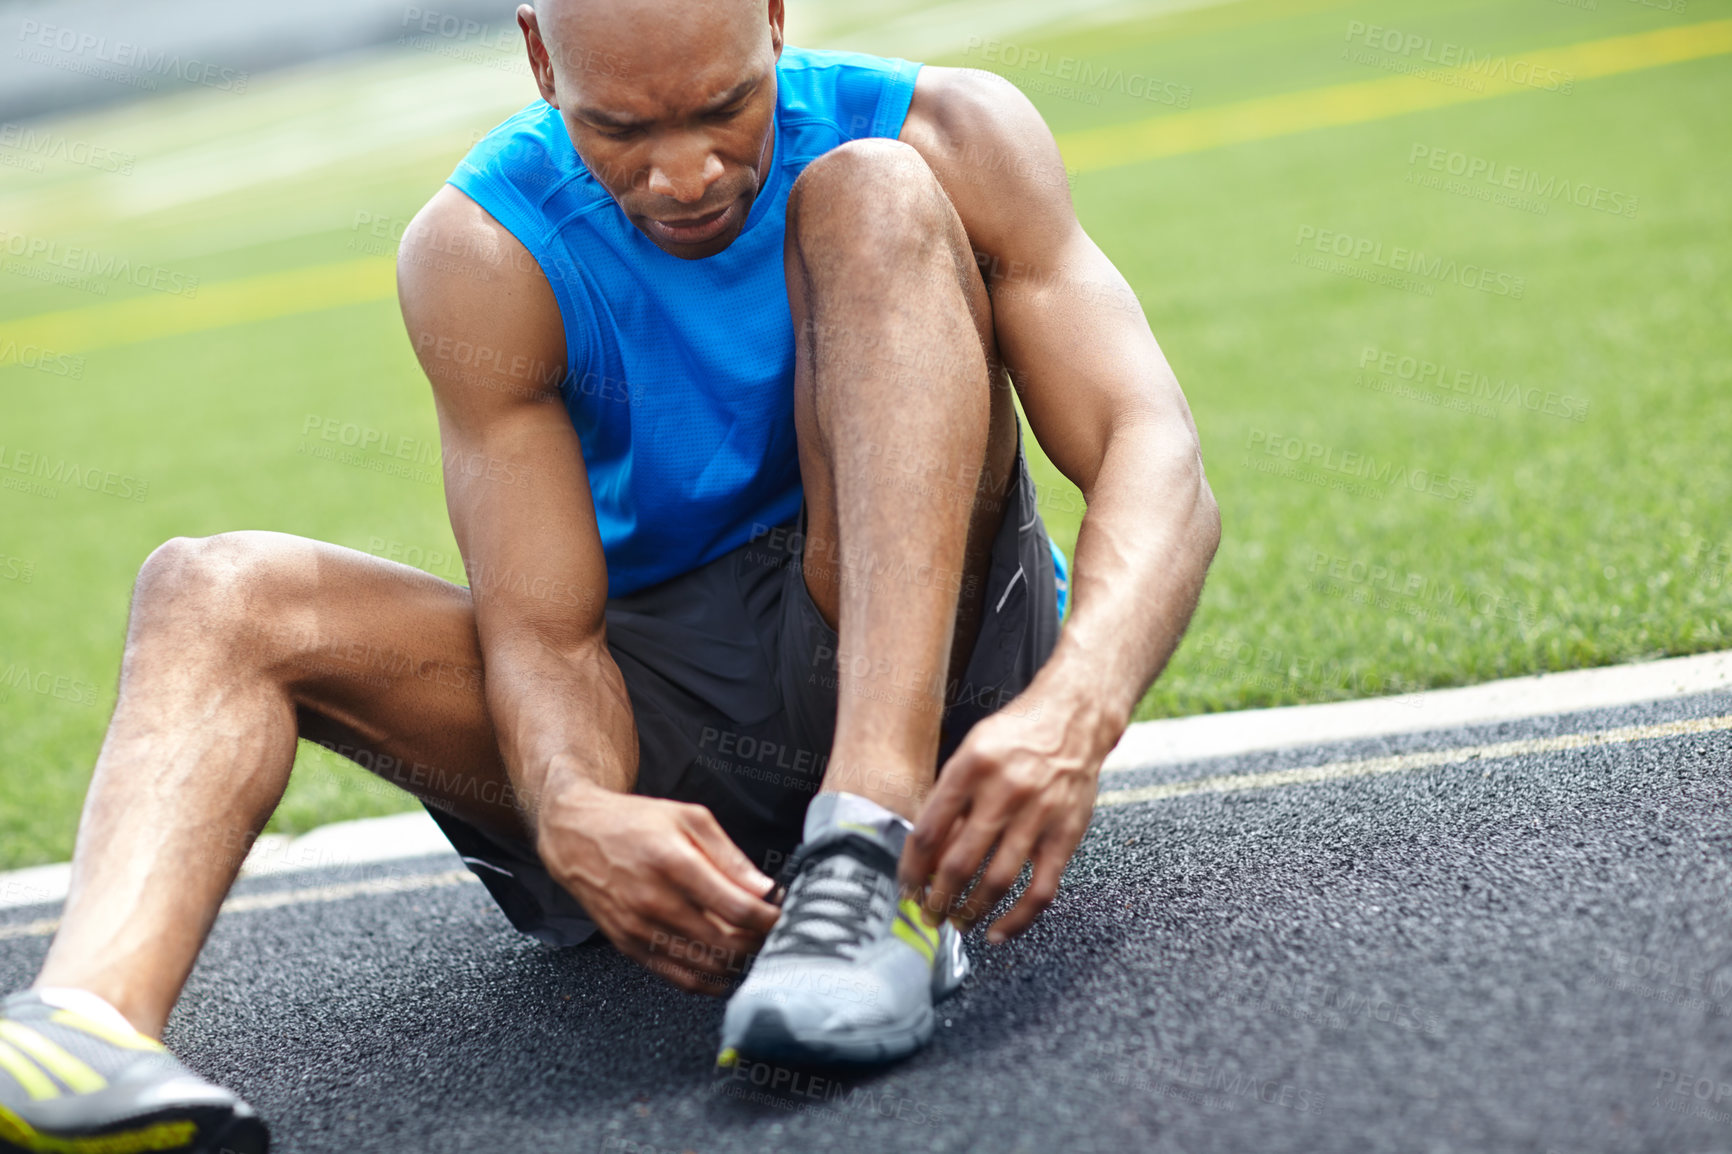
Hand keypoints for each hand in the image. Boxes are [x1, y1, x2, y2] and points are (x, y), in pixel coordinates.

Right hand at [535, 787, 779, 993]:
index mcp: (673, 863)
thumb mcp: (689, 818)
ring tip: (752, 948)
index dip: (769, 918)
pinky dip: (708, 981)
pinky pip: (678, 978)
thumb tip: (764, 889)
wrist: (576, 836)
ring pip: (704, 967)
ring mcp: (639, 929)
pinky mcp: (629, 946)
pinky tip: (724, 968)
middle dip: (758, 943)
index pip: (737, 908)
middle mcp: (654, 901)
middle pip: (725, 943)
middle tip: (771, 933)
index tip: (780, 913)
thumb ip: (730, 856)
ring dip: (737, 965)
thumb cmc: (634, 822)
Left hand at [898, 694, 1113, 942]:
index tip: (905, 890)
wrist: (1074, 719)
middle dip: (937, 899)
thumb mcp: (971, 752)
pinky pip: (1041, 891)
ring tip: (956, 924)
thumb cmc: (1015, 737)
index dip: (911, 870)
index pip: (928, 832)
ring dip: (971, 912)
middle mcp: (1004, 791)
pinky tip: (998, 932)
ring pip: (997, 882)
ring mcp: (1039, 815)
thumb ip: (949, 799)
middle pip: (959, 863)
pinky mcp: (1066, 835)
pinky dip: (1017, 920)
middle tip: (927, 916)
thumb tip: (927, 857)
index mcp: (971, 767)